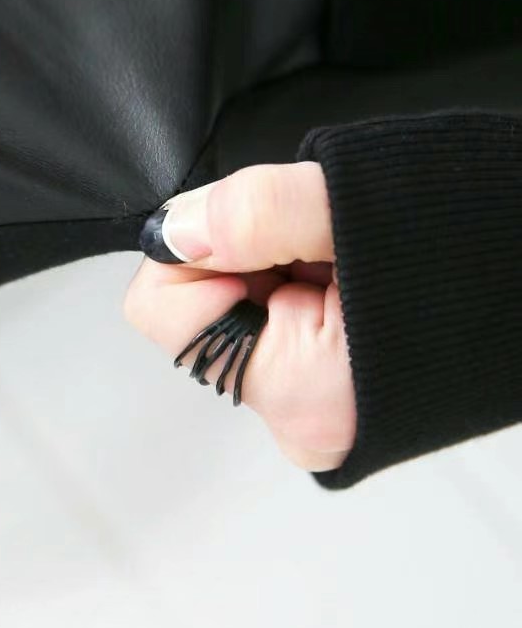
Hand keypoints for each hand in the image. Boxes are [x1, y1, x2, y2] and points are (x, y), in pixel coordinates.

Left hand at [122, 162, 355, 471]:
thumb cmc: (468, 249)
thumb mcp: (366, 206)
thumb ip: (261, 213)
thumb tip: (172, 232)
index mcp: (299, 392)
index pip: (159, 304)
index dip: (204, 243)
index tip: (272, 228)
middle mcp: (298, 421)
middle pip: (195, 304)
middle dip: (249, 255)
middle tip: (329, 246)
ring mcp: (313, 416)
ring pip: (235, 307)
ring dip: (279, 266)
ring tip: (353, 264)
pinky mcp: (328, 400)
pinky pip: (273, 324)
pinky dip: (301, 288)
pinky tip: (355, 281)